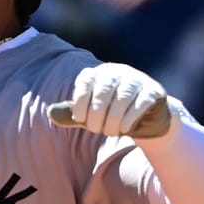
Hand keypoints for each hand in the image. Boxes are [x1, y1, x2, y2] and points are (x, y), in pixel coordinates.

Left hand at [47, 63, 171, 137]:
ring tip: (110, 132)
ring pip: (122, 98)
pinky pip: (140, 103)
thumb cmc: (110, 114)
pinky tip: (124, 129)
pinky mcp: (153, 91)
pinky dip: (129, 119)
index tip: (79, 119)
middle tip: (96, 130)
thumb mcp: (89, 114)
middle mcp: (118, 72)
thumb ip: (71, 114)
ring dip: (113, 120)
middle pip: (104, 91)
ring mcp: (137, 80)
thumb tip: (50, 113)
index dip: (80, 102)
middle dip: (97, 115)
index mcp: (99, 73)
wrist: (144, 119)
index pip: (86, 81)